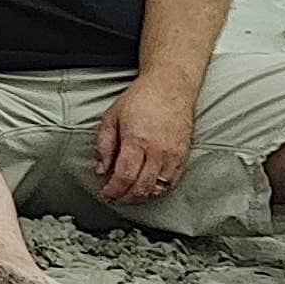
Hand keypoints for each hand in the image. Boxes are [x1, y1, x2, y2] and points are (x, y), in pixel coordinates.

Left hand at [92, 71, 197, 204]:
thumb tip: (101, 169)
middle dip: (125, 198)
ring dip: (141, 196)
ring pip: (158, 188)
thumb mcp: (112, 117)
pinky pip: (172, 182)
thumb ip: (104, 145)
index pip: (124, 177)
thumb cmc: (142, 98)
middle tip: (115, 197)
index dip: (113, 191)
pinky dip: (158, 189)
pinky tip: (148, 187)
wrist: (171, 85)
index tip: (106, 193)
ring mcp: (173, 154)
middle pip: (141, 187)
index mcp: (136, 140)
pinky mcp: (184, 154)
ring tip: (129, 194)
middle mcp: (157, 150)